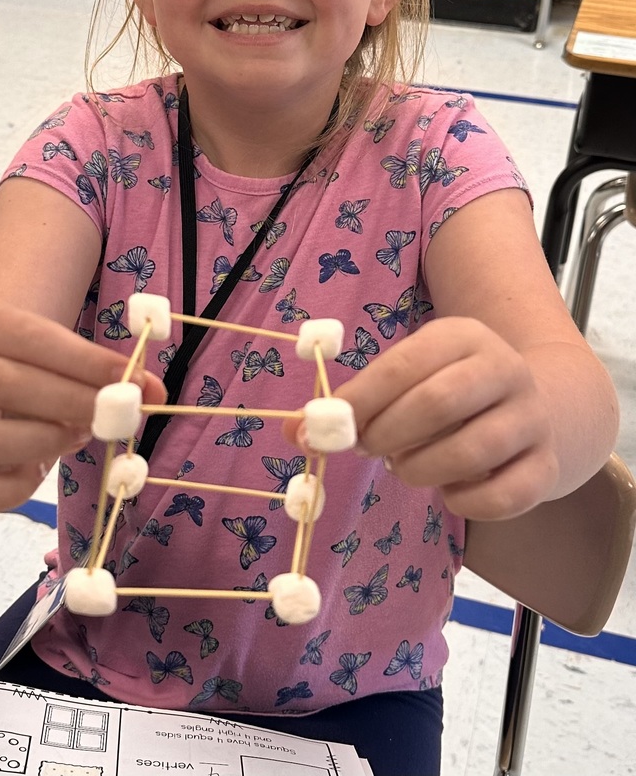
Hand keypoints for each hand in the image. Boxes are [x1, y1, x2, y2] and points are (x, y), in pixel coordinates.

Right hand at [0, 304, 164, 514]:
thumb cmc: (25, 372)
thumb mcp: (58, 356)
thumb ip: (102, 372)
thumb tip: (157, 391)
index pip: (31, 337)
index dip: (85, 360)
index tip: (134, 379)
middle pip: (6, 385)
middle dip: (72, 401)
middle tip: (114, 415)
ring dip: (42, 440)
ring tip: (79, 436)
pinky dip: (11, 490)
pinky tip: (39, 472)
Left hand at [287, 317, 559, 520]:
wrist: (537, 408)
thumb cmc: (449, 393)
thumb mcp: (406, 380)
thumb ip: (353, 403)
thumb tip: (292, 431)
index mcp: (462, 336)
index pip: (405, 363)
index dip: (362, 399)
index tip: (331, 427)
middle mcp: (504, 369)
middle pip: (440, 402)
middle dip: (389, 434)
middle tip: (369, 450)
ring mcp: (532, 418)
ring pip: (473, 449)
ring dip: (422, 468)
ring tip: (406, 468)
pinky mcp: (546, 466)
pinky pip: (505, 495)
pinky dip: (465, 503)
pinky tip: (449, 493)